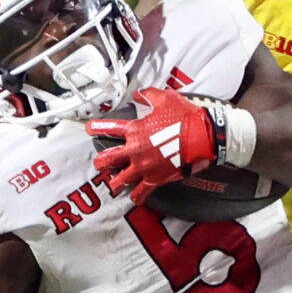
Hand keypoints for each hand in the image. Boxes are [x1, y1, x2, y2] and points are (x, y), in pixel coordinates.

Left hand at [89, 88, 222, 204]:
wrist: (202, 136)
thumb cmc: (185, 118)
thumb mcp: (165, 98)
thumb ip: (148, 95)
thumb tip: (139, 94)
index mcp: (135, 130)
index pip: (108, 128)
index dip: (96, 128)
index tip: (89, 129)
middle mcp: (135, 150)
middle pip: (108, 159)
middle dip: (100, 162)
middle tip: (98, 163)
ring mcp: (144, 166)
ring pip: (121, 179)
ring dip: (115, 181)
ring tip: (113, 183)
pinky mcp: (156, 178)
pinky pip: (142, 192)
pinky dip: (137, 196)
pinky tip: (134, 198)